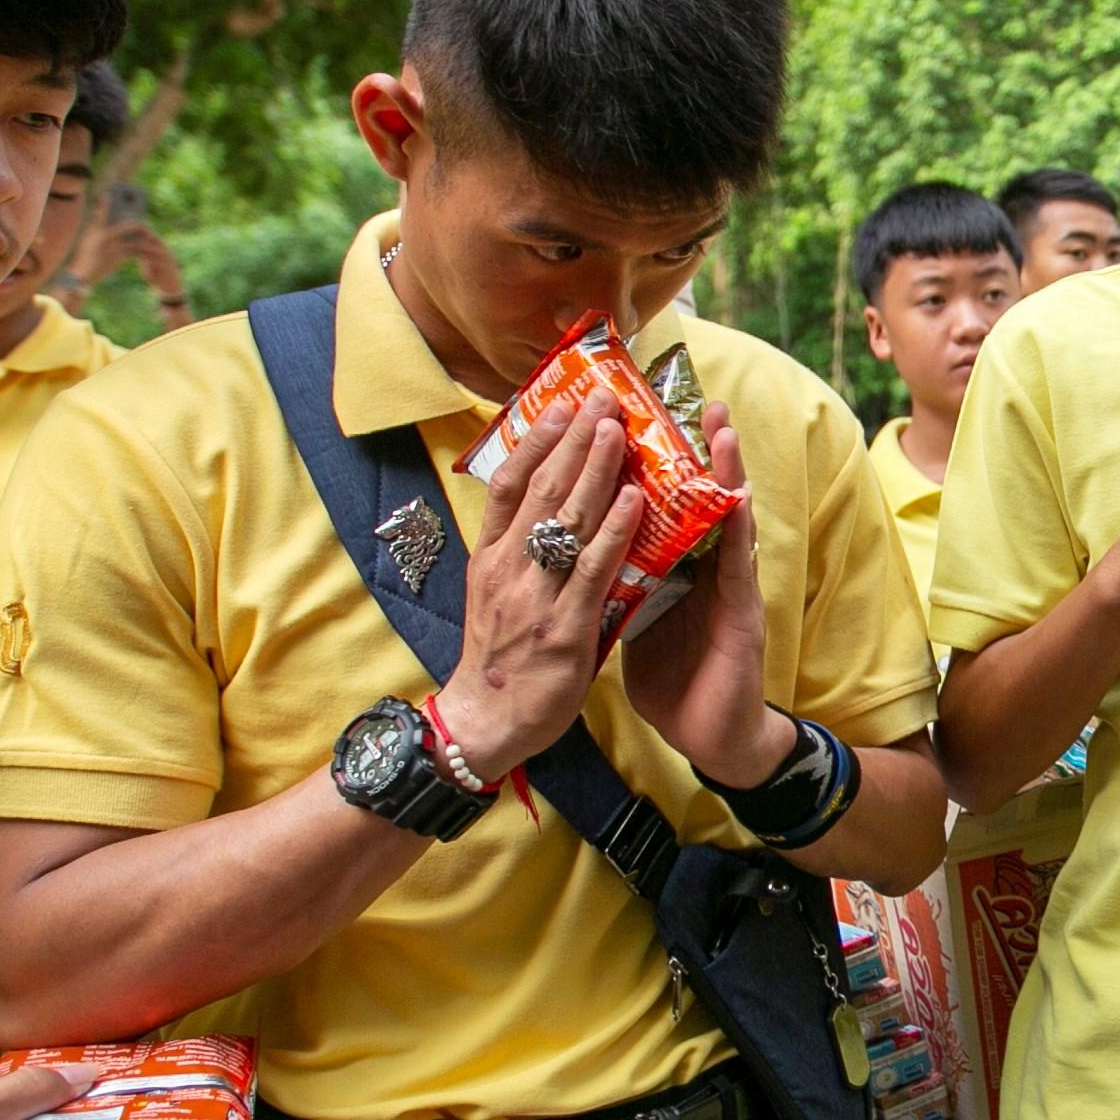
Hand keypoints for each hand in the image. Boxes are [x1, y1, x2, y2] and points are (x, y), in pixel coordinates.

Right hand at [435, 395, 638, 776]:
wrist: (486, 723)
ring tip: (619, 429)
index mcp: (490, 557)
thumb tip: (544, 507)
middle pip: (541, 489)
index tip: (559, 402)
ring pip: (567, 520)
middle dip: (574, 438)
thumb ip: (517, 553)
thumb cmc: (500, 657)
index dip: (536, 440)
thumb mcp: (495, 594)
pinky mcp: (564, 629)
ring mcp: (536, 597)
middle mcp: (508, 569)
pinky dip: (612, 532)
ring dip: (596, 470)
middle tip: (601, 396)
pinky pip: (592, 571)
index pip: (509, 483)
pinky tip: (633, 500)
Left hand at [621, 398, 793, 787]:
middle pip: (697, 500)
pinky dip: (738, 526)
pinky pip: (737, 563)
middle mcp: (702, 570)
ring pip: (724, 518)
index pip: (661, 507)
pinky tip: (739, 493)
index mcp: (671, 570)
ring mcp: (725, 588)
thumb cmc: (675, 683)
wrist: (708, 738)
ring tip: (722, 427)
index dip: (655, 466)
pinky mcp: (740, 614)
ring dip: (726, 472)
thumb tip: (586, 554)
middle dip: (696, 450)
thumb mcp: (633, 622)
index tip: (643, 419)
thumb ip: (620, 585)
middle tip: (695, 398)